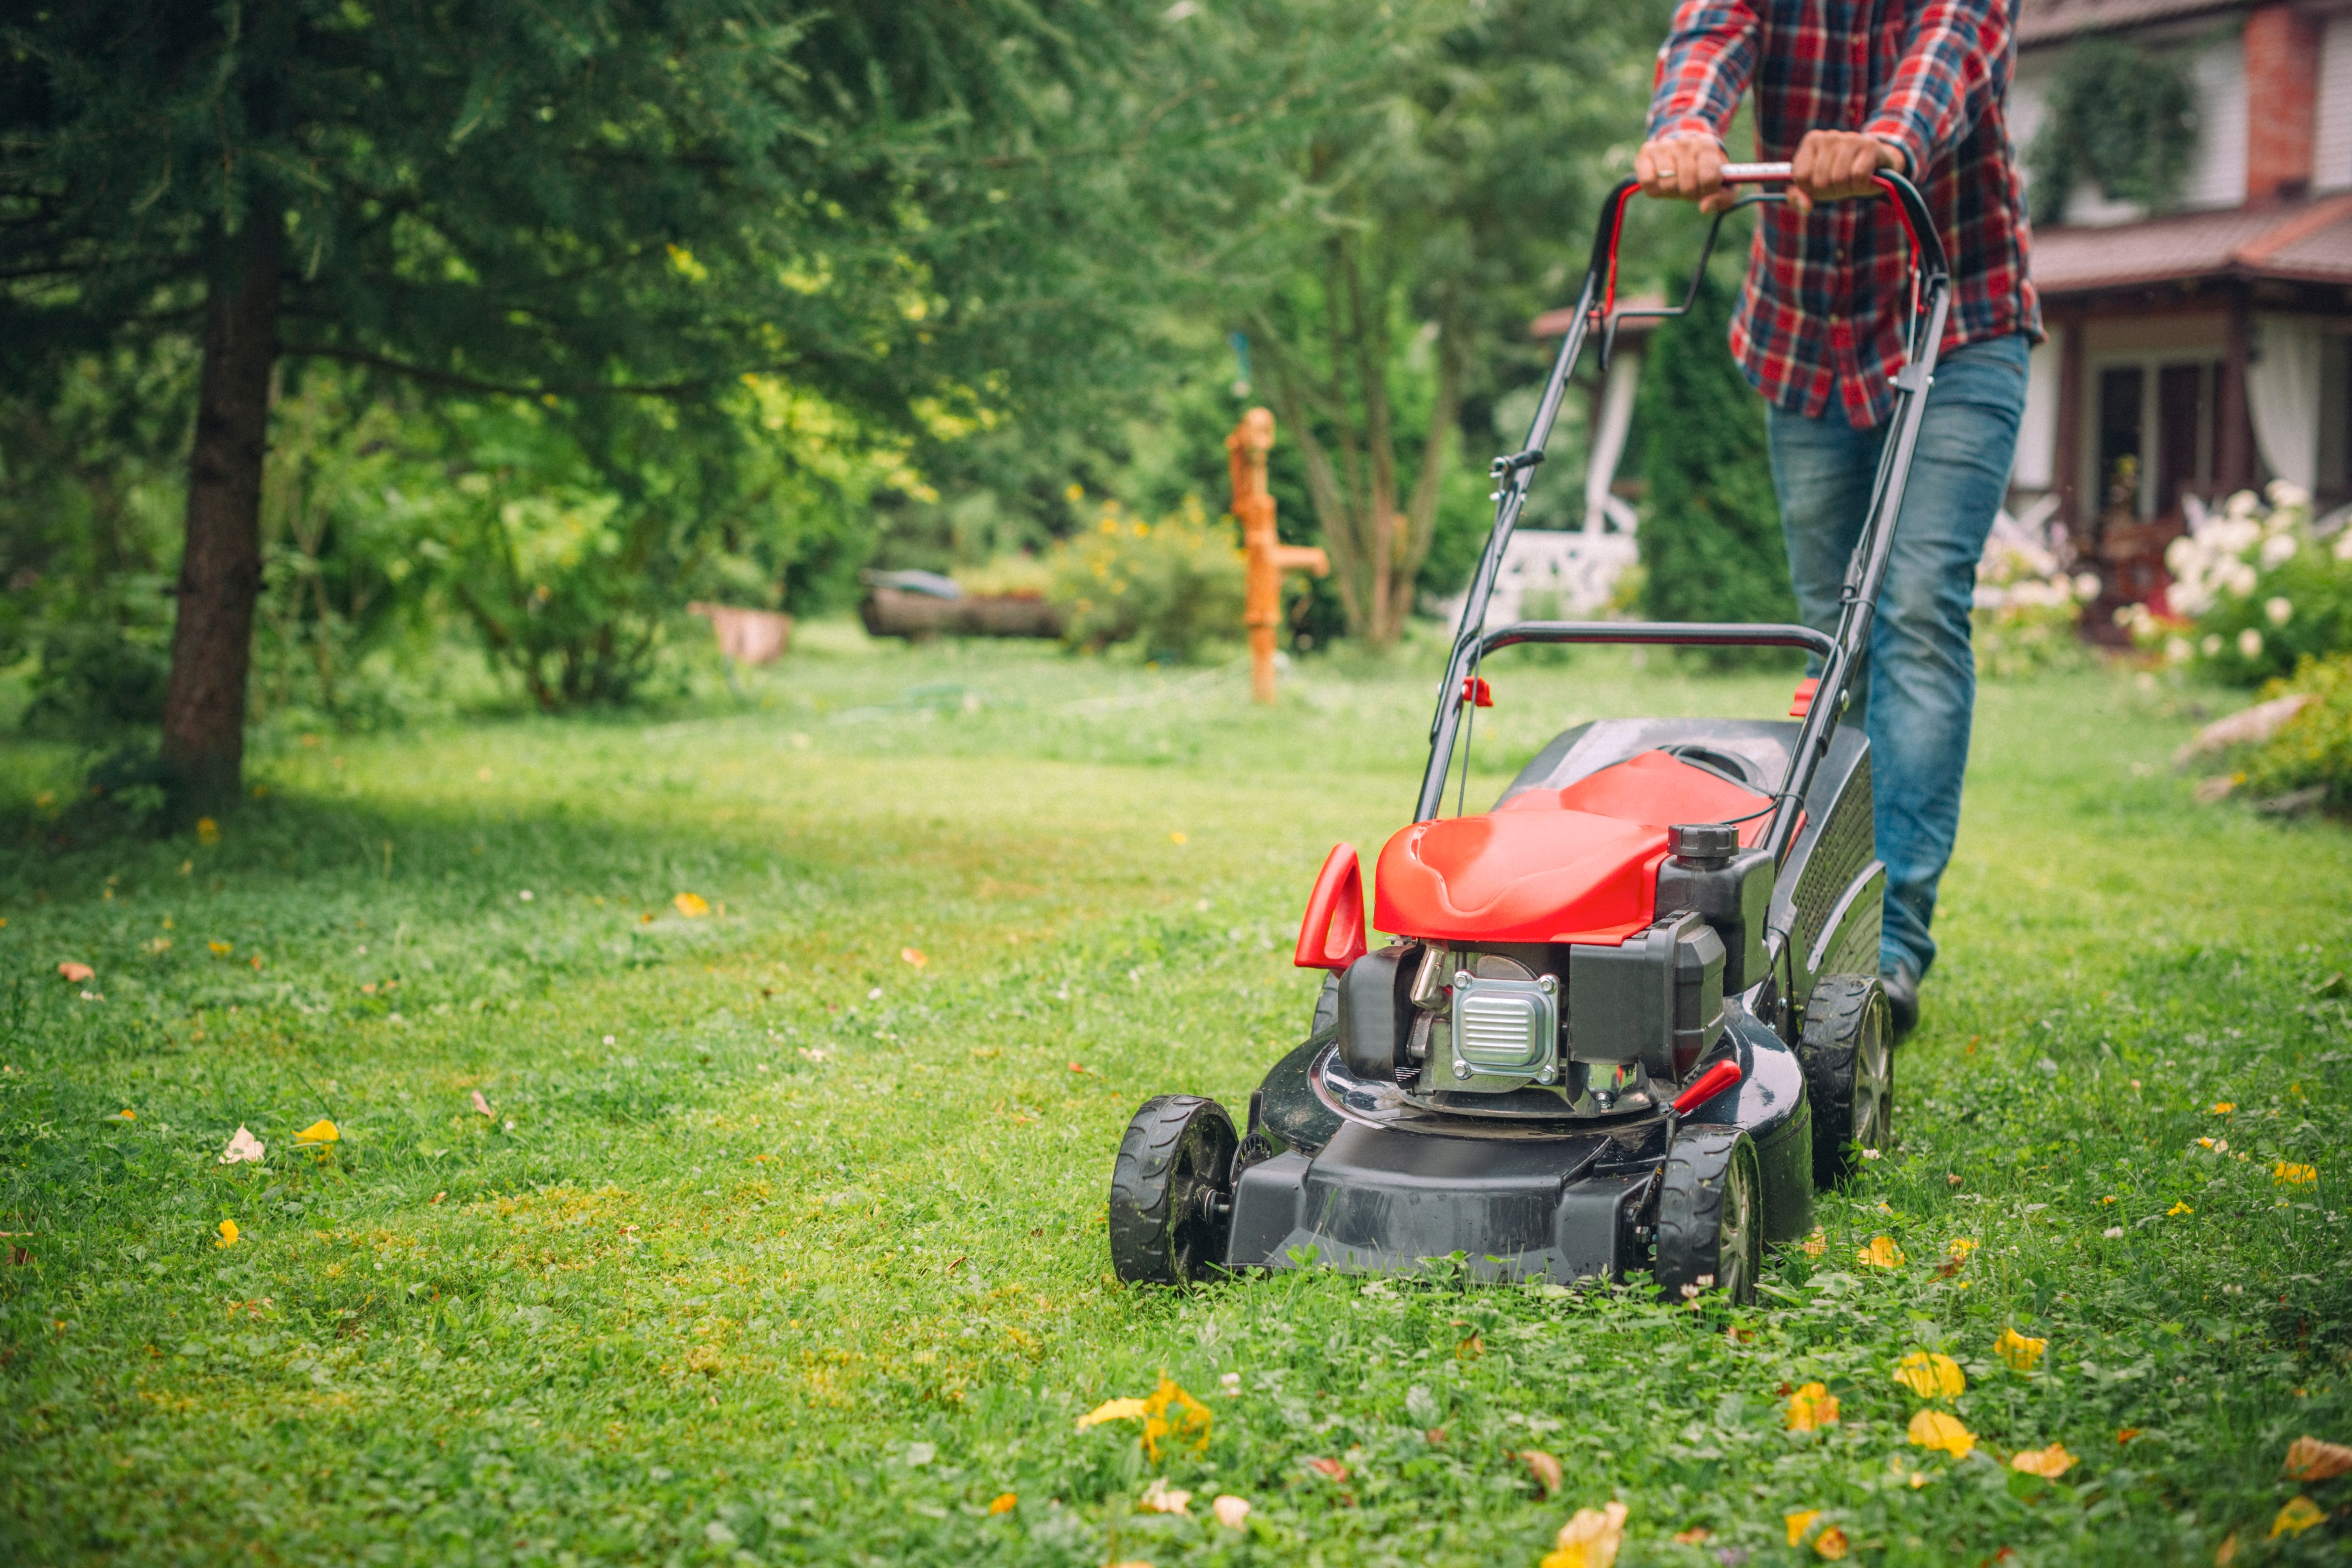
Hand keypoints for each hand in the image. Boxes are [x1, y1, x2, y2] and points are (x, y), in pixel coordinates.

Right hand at [1635, 137, 1734, 213]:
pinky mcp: (1646, 151)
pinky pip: (1647, 181)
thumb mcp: (1724, 183)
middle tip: (1690, 187)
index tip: (1706, 189)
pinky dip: (1654, 190)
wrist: (1685, 148)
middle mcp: (1685, 141)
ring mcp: (1664, 145)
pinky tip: (1660, 183)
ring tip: (1676, 183)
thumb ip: (1723, 197)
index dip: (1707, 191)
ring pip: (1667, 184)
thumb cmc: (1706, 170)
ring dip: (1671, 192)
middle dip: (1689, 194)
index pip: (1709, 177)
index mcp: (1707, 145)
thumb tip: (1704, 207)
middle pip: (1687, 185)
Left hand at [1787, 130, 1904, 214]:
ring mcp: (1851, 138)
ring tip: (1852, 182)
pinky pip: (1859, 176)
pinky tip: (1865, 180)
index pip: (1801, 177)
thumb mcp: (1815, 187)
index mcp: (1812, 141)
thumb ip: (1800, 197)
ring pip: (1839, 179)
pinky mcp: (1870, 146)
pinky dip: (1861, 186)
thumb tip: (1805, 207)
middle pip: (1821, 181)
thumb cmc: (1839, 176)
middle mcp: (1830, 136)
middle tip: (1840, 185)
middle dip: (1831, 191)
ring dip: (1847, 190)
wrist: (1876, 167)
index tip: (1822, 184)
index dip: (1812, 189)